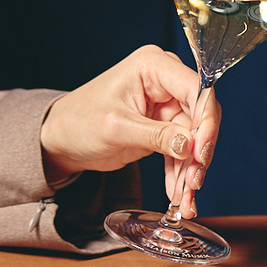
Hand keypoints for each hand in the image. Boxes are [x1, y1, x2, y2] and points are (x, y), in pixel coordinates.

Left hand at [39, 45, 220, 217]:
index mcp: (153, 66)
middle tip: (194, 182)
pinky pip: (182, 149)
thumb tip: (190, 145)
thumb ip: (156, 135)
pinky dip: (181, 172)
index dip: (205, 121)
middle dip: (199, 152)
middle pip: (200, 115)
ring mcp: (166, 104)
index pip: (196, 88)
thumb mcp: (116, 128)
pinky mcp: (164, 126)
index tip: (201, 152)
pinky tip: (178, 195)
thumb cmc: (78, 121)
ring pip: (194, 138)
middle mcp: (164, 81)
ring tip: (186, 199)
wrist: (61, 139)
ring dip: (192, 169)